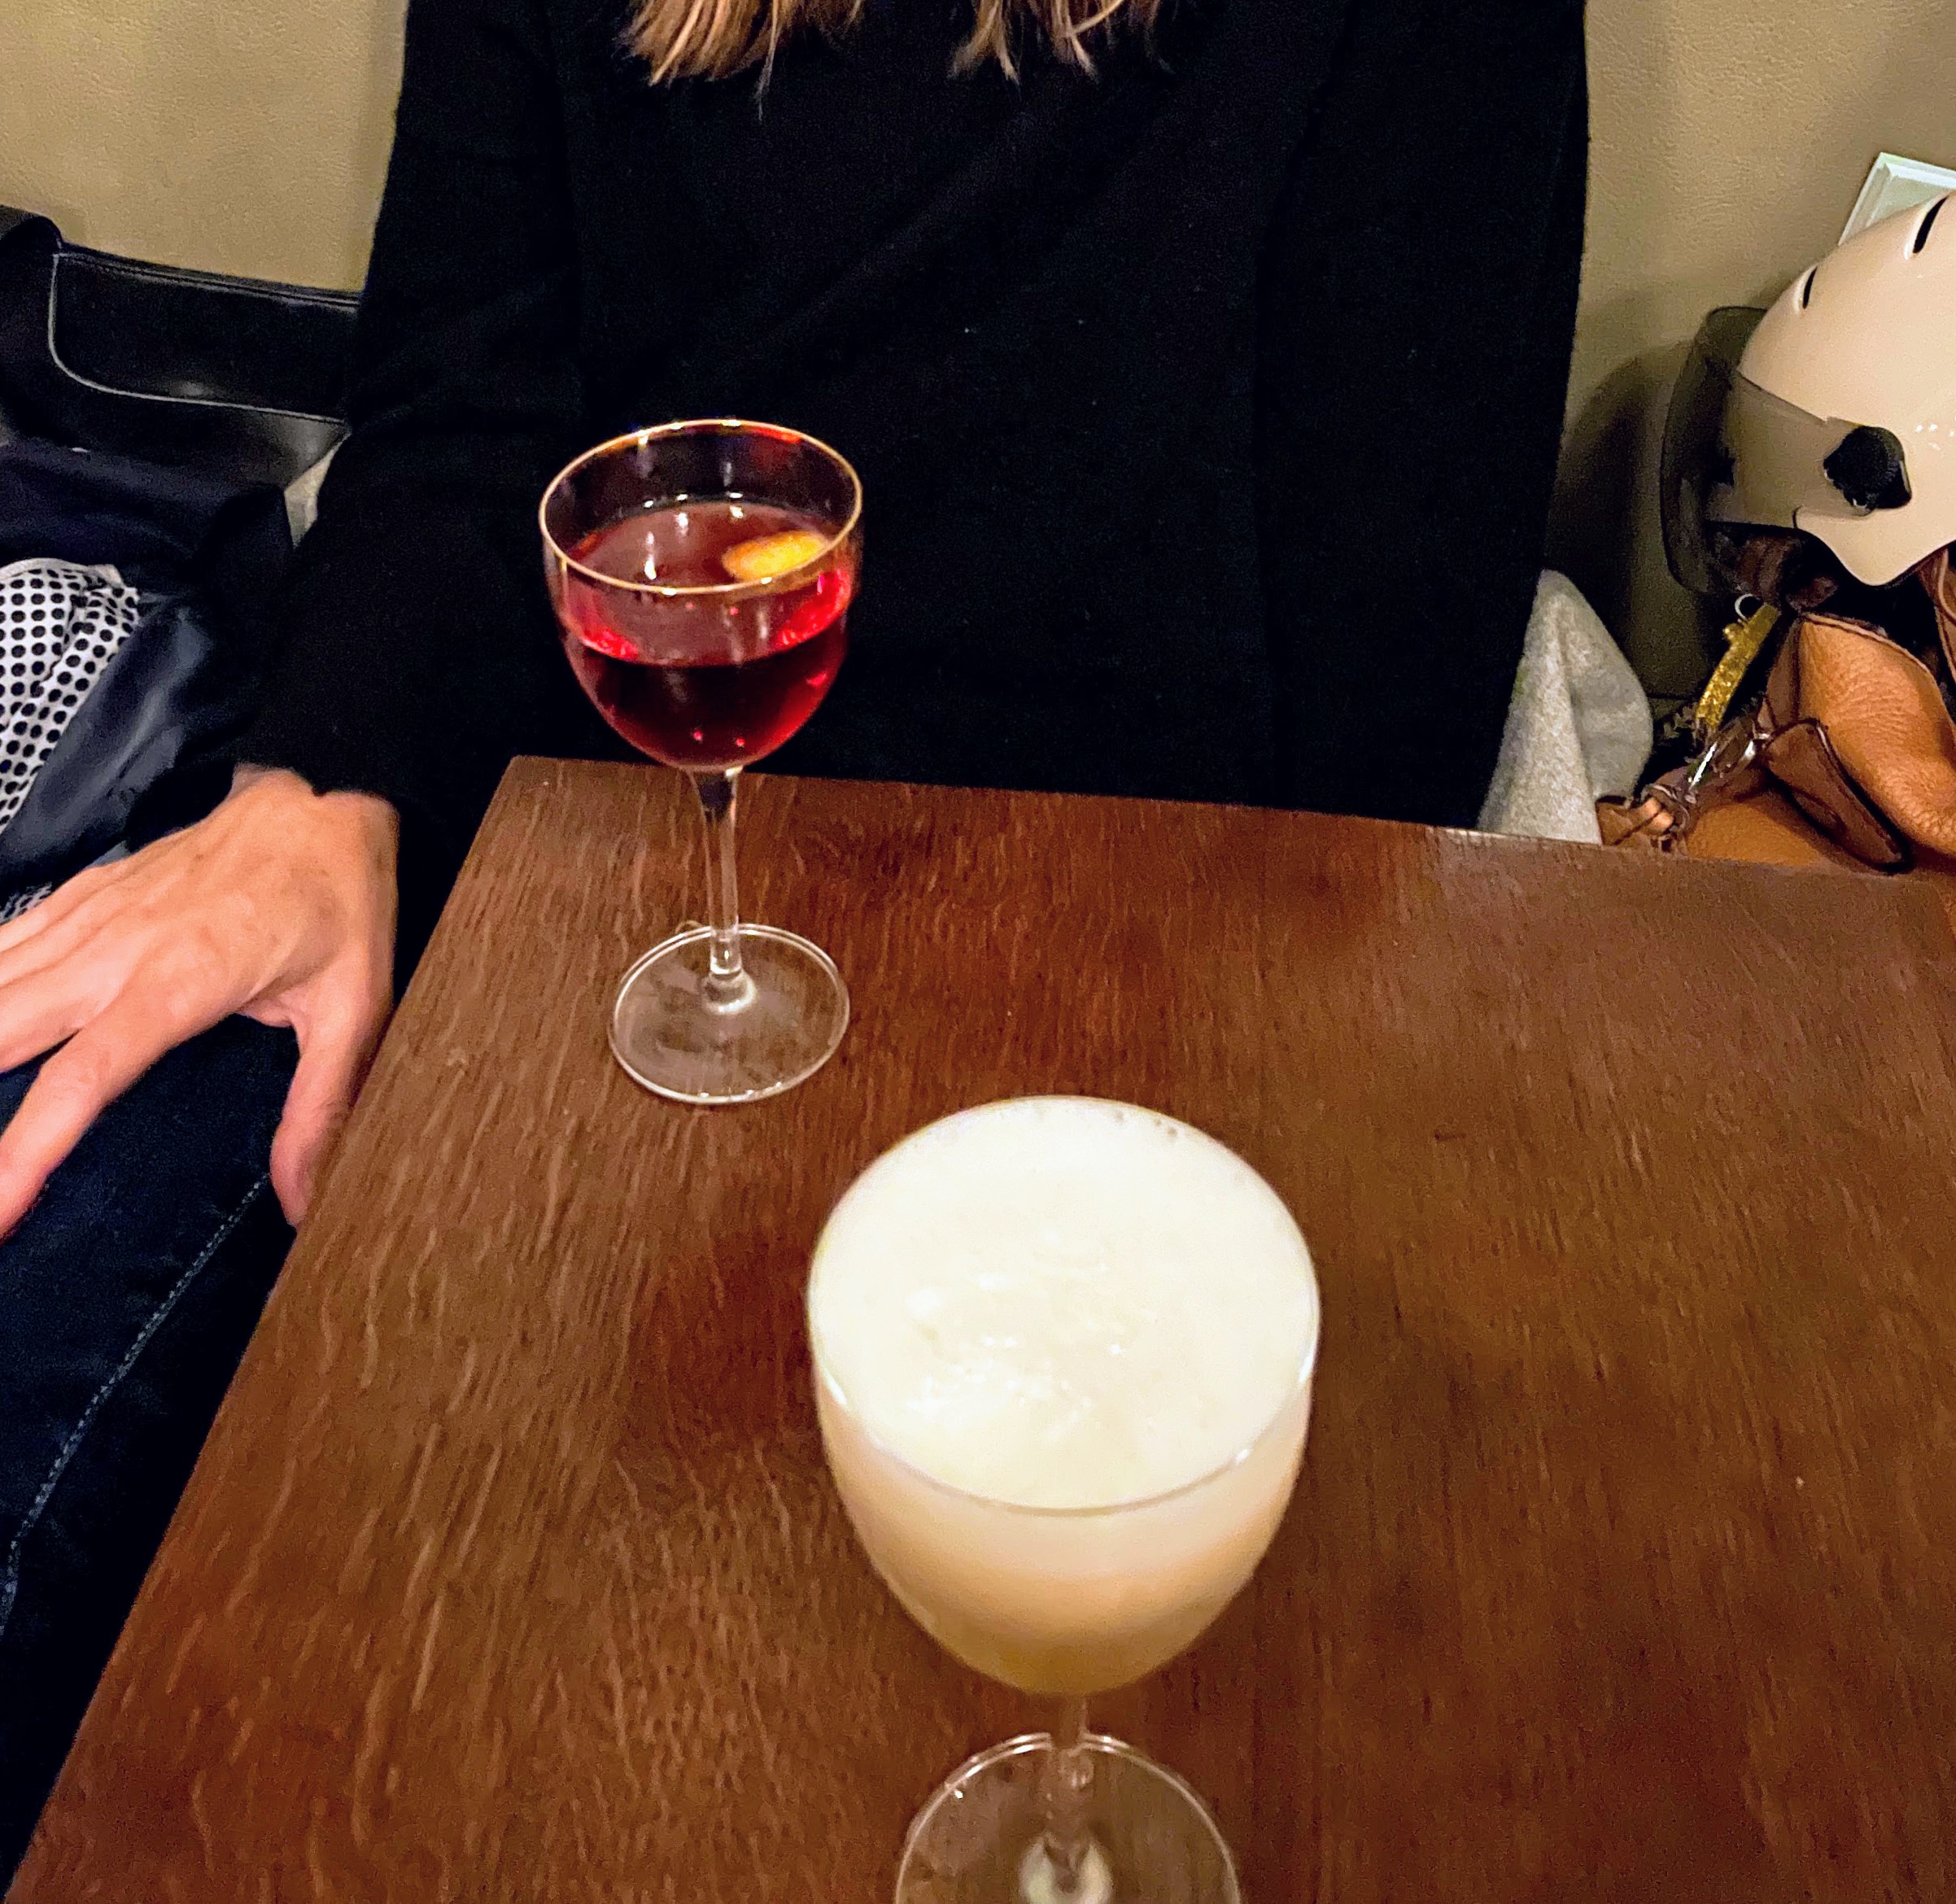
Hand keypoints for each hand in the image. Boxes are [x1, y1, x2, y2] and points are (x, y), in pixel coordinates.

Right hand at [0, 768, 397, 1235]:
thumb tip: (302, 1197)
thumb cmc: (338, 907)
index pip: (81, 1080)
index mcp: (177, 984)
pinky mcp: (79, 898)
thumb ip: (321, 1106)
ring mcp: (88, 919)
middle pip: (2, 1034)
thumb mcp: (355, 1009)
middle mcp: (114, 951)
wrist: (320, 807)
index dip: (28, 1150)